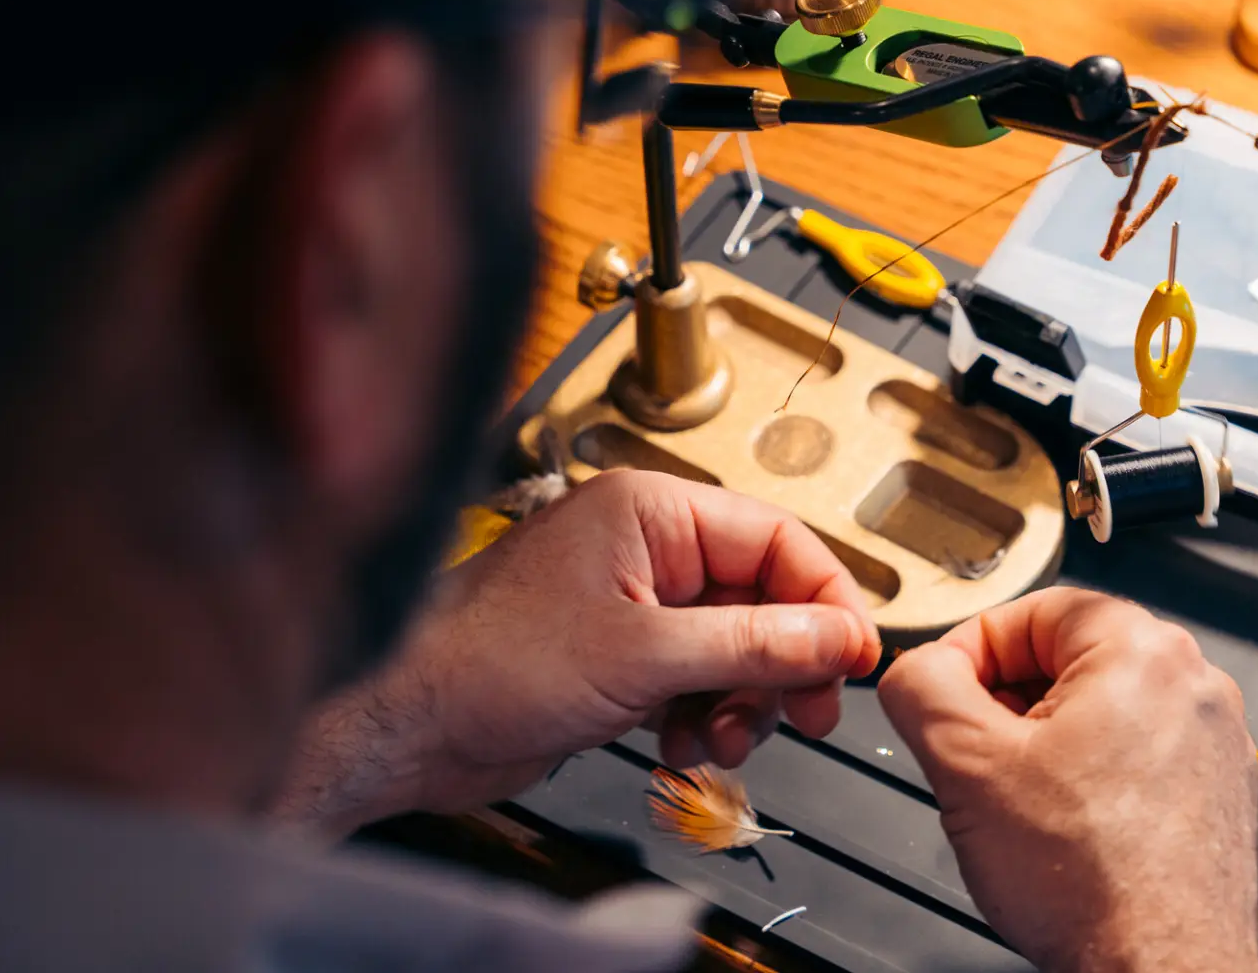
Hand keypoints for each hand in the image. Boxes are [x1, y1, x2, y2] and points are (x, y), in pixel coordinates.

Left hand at [271, 469, 880, 833]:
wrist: (403, 726)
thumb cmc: (485, 661)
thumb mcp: (645, 656)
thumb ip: (754, 645)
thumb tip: (838, 636)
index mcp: (653, 512)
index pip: (778, 540)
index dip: (826, 601)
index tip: (854, 656)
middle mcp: (647, 549)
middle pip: (763, 599)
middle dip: (784, 664)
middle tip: (806, 713)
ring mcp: (632, 604)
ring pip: (733, 648)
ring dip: (741, 702)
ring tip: (721, 738)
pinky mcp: (617, 655)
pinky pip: (695, 680)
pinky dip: (703, 717)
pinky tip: (682, 746)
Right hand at [878, 588, 1257, 972]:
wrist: (1162, 969)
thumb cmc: (1092, 882)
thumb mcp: (965, 765)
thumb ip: (921, 688)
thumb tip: (913, 669)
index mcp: (1142, 648)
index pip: (1030, 611)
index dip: (969, 653)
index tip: (942, 697)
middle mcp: (1192, 682)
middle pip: (1066, 661)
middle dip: (1006, 705)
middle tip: (974, 759)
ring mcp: (1212, 739)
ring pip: (1100, 713)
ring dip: (1046, 747)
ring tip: (1020, 806)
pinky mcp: (1216, 791)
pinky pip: (1137, 759)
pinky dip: (1093, 783)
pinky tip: (1066, 833)